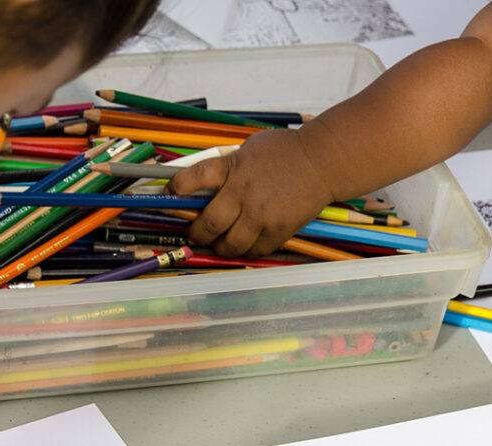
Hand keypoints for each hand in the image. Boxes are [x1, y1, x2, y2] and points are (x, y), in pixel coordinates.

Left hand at [168, 127, 334, 258]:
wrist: (323, 161)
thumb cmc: (285, 151)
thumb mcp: (250, 148)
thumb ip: (228, 165)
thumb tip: (205, 183)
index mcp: (232, 167)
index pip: (193, 178)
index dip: (176, 189)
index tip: (169, 195)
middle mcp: (242, 193)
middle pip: (207, 225)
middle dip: (196, 233)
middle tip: (195, 234)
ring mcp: (260, 214)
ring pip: (229, 245)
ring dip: (220, 247)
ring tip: (220, 244)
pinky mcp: (278, 229)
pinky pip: (254, 251)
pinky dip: (246, 251)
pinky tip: (245, 245)